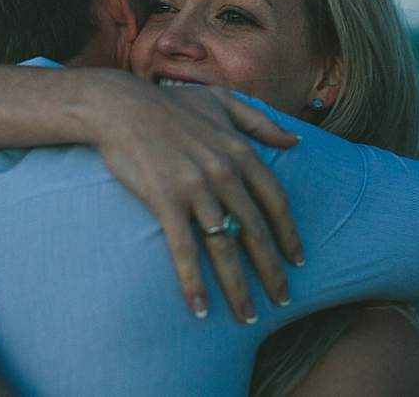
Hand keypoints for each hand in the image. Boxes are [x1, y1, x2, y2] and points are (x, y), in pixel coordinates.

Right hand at [84, 72, 303, 322]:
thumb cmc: (170, 104)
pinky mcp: (165, 201)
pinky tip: (199, 309)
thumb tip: (296, 139)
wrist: (120, 106)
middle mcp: (224, 173)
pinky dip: (193, 282)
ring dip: (238, 287)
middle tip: (282, 299)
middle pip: (255, 232)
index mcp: (240, 151)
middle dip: (271, 271)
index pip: (275, 201)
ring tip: (248, 315)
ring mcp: (196, 188)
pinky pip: (184, 250)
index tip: (298, 261)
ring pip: (224, 247)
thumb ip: (261, 122)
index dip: (288, 234)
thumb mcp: (222, 103)